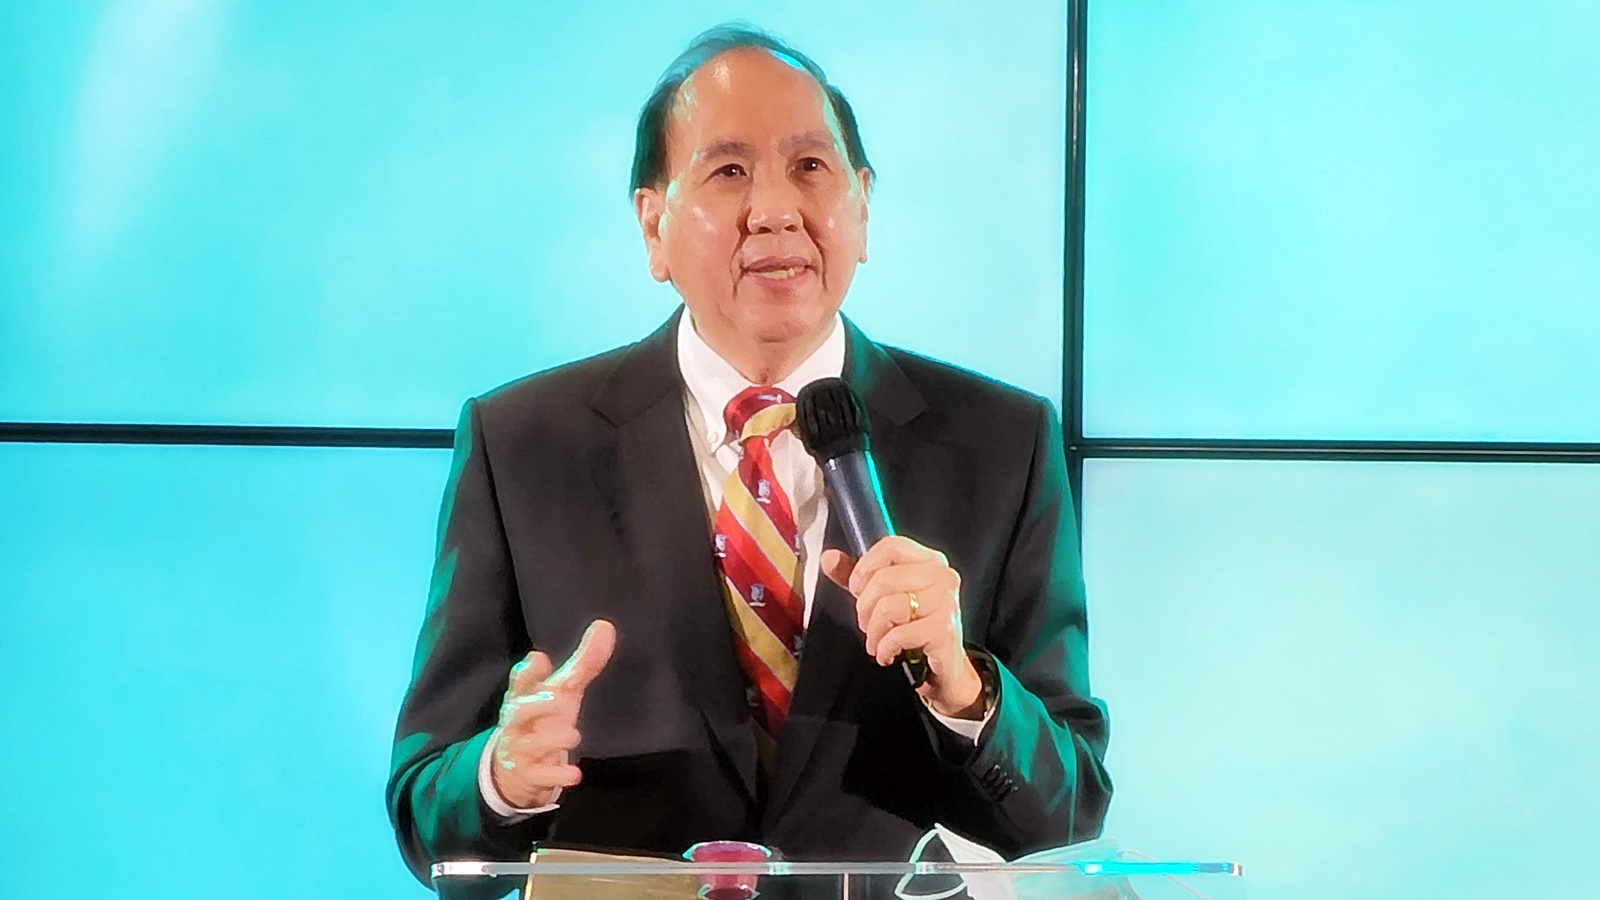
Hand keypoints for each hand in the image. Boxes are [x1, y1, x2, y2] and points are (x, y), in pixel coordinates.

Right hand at [488, 619, 616, 808]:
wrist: (515, 768)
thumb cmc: (543, 719)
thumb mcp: (563, 691)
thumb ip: (583, 663)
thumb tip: (605, 626)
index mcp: (524, 697)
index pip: (520, 682)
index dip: (528, 672)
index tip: (539, 658)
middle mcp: (518, 723)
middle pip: (518, 712)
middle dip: (534, 705)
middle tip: (556, 698)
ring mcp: (521, 750)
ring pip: (529, 746)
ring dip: (550, 741)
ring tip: (574, 735)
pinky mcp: (529, 776)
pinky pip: (540, 777)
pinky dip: (556, 776)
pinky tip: (575, 775)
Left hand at [821, 537, 984, 718]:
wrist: (941, 666)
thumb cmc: (914, 626)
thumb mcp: (883, 597)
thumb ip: (856, 576)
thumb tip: (829, 558)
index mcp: (930, 560)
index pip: (892, 546)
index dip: (865, 567)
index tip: (856, 588)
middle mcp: (942, 577)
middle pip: (885, 578)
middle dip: (864, 606)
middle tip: (865, 623)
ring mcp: (946, 603)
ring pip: (889, 607)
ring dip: (873, 630)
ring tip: (875, 640)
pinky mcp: (944, 631)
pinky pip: (899, 634)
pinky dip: (884, 648)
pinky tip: (886, 653)